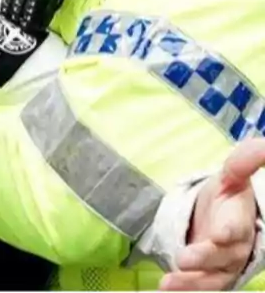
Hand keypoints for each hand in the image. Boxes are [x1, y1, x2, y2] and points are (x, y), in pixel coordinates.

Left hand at [159, 138, 264, 290]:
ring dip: (191, 282)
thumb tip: (263, 143)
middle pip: (222, 255)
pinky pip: (201, 286)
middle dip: (204, 258)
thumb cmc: (228, 198)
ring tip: (168, 283)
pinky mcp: (211, 277)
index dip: (230, 231)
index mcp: (241, 220)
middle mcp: (236, 247)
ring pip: (212, 277)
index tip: (221, 234)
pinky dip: (185, 288)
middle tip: (183, 259)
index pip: (237, 227)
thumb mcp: (231, 177)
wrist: (223, 220)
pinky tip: (166, 288)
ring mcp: (224, 265)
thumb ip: (243, 162)